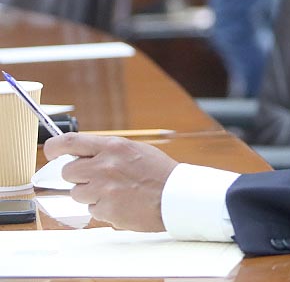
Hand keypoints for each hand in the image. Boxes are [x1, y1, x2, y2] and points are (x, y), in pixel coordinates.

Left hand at [44, 133, 177, 231]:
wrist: (176, 197)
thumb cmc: (159, 173)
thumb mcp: (135, 151)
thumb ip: (108, 152)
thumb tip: (82, 155)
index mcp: (113, 147)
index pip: (70, 142)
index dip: (53, 147)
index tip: (50, 151)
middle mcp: (104, 166)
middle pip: (68, 172)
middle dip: (78, 177)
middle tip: (97, 179)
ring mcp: (103, 190)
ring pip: (77, 193)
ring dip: (91, 195)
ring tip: (115, 192)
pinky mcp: (106, 210)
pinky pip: (92, 210)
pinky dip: (104, 209)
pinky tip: (122, 203)